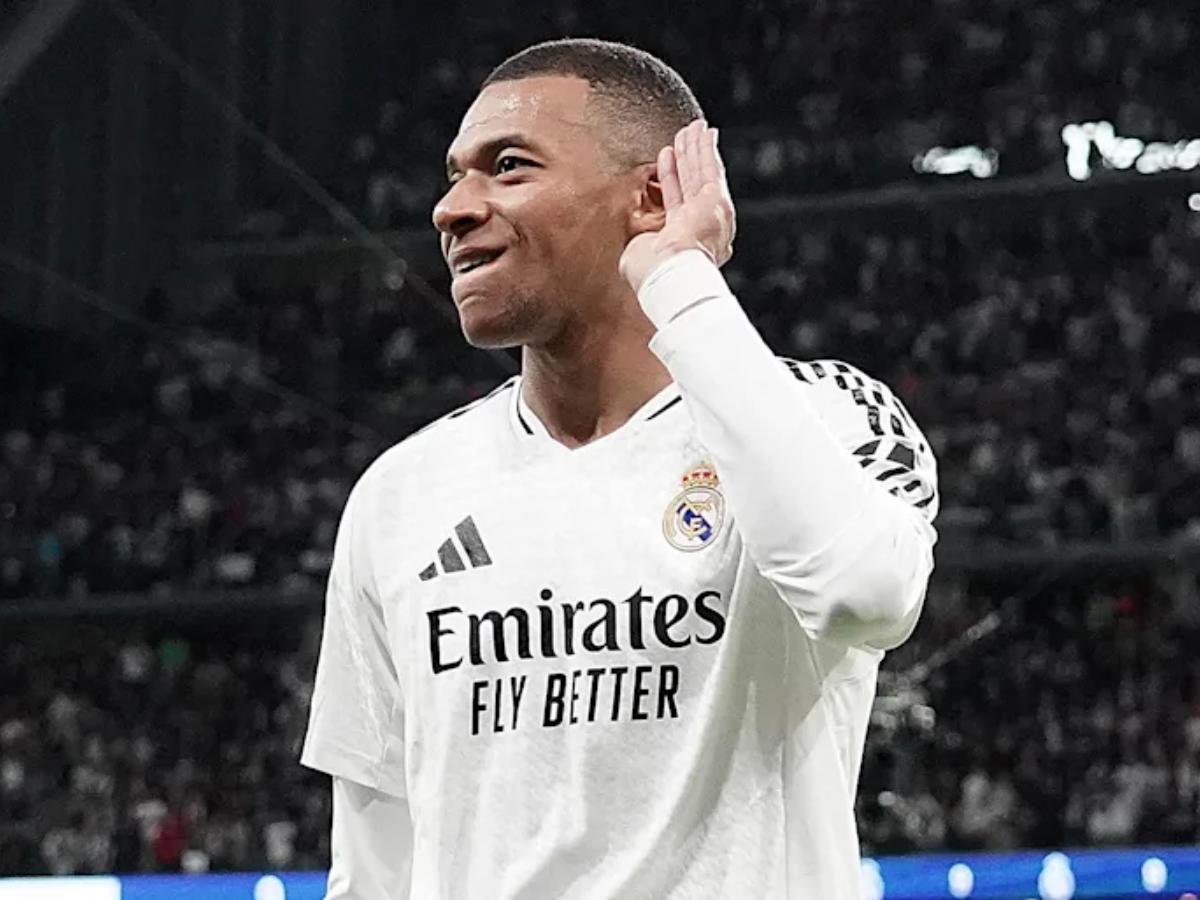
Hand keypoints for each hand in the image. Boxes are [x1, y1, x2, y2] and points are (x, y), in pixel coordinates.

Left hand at [619, 119, 736, 292]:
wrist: (671, 276)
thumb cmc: (653, 276)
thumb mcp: (640, 254)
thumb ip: (640, 242)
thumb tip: (637, 245)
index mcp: (685, 241)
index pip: (678, 202)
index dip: (673, 181)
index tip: (668, 164)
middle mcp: (704, 227)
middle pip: (693, 183)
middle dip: (688, 159)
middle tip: (685, 138)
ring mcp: (713, 213)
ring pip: (702, 172)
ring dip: (696, 148)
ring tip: (691, 128)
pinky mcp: (716, 198)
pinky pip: (709, 167)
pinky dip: (705, 148)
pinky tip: (701, 132)